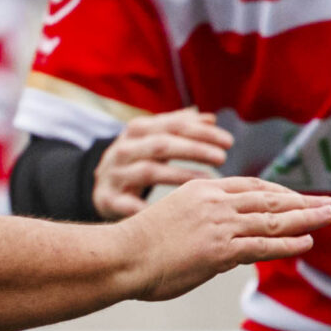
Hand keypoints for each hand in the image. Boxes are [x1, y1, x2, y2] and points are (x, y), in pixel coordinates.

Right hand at [93, 109, 232, 218]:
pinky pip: (128, 203)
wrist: (101, 184)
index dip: (202, 132)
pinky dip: (148, 207)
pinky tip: (173, 212)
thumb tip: (211, 118)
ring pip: (148, 172)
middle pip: (161, 145)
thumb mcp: (154, 137)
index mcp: (136, 131)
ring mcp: (114, 174)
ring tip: (207, 181)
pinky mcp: (107, 198)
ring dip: (179, 176)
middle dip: (194, 150)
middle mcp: (123, 149)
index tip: (228, 141)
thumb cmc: (138, 159)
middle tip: (221, 157)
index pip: (173, 126)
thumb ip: (180, 127)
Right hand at [118, 175, 330, 301]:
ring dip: (306, 217)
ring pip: (273, 220)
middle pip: (269, 199)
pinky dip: (289, 244)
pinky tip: (307, 242)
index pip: (250, 187)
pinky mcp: (221, 250)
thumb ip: (203, 228)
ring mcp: (219, 226)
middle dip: (302, 201)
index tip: (298, 199)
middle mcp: (214, 203)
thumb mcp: (173, 222)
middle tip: (329, 203)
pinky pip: (264, 245)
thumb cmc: (136, 248)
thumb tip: (229, 251)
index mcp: (201, 191)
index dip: (279, 193)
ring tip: (328, 216)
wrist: (119, 257)